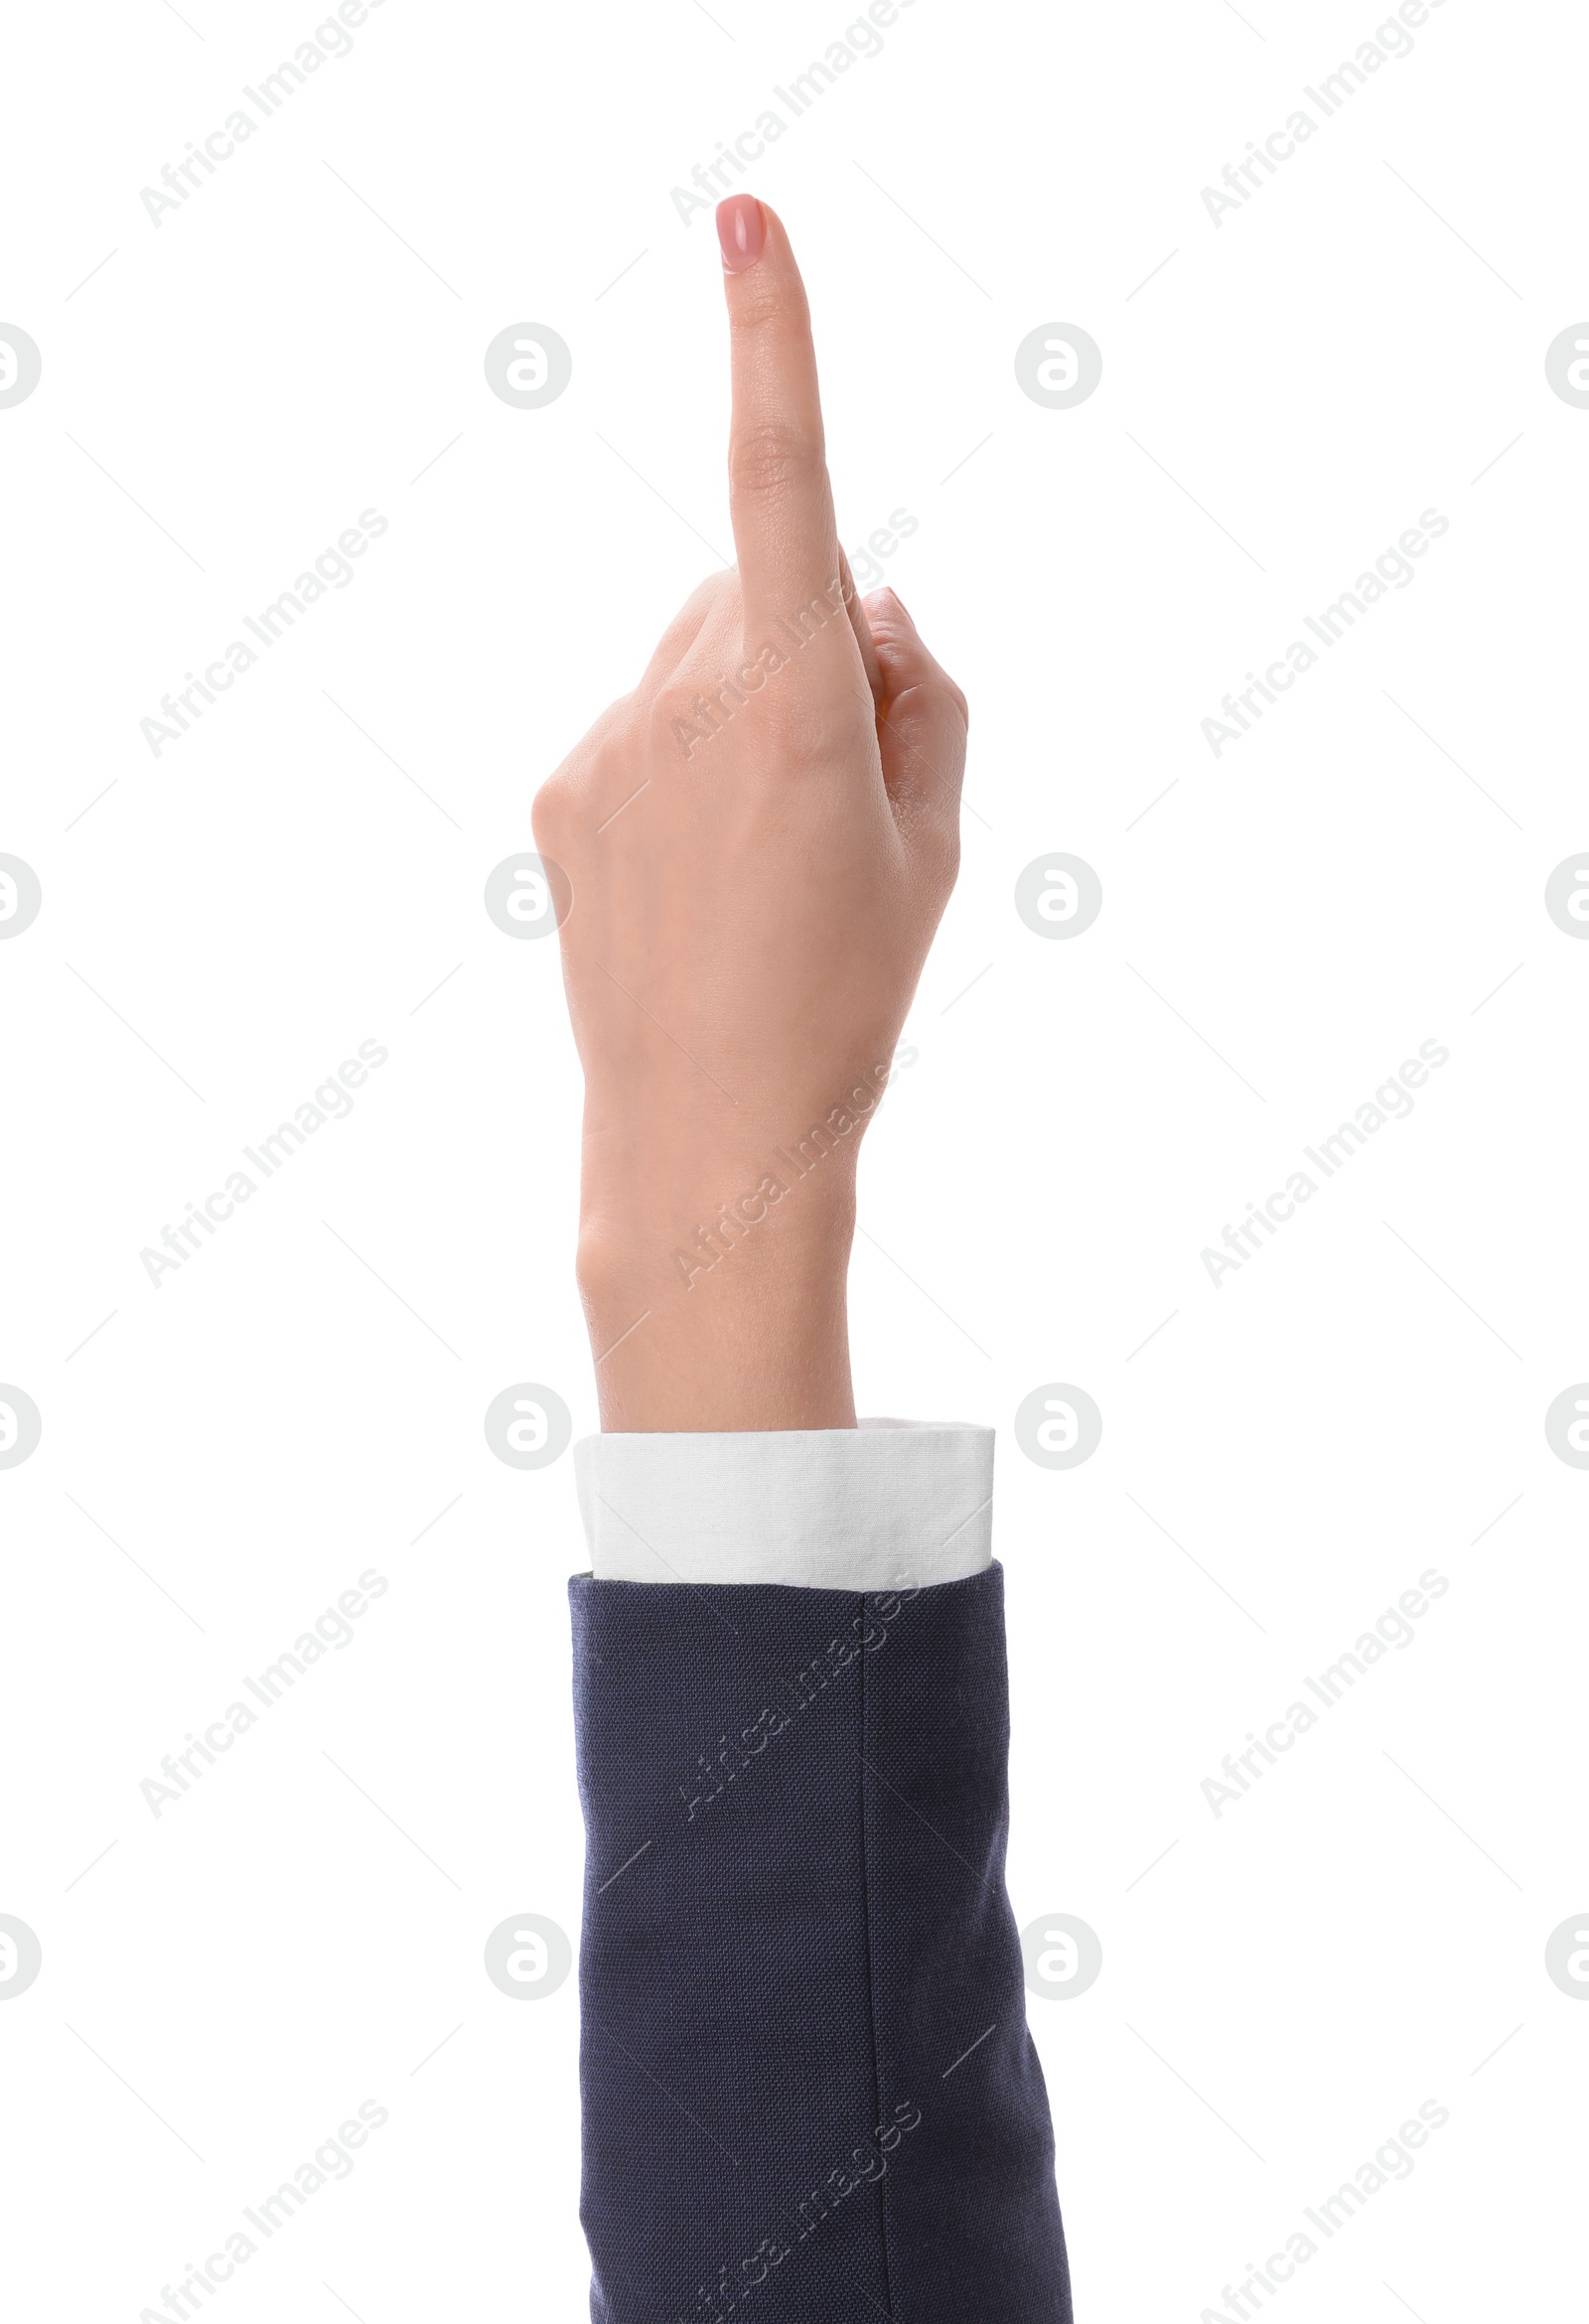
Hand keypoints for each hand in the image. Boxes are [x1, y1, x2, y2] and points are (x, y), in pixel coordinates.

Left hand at [532, 195, 967, 1431]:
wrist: (709, 1138)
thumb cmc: (848, 996)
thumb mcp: (938, 840)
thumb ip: (918, 687)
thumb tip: (858, 599)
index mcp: (793, 703)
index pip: (783, 484)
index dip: (772, 344)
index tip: (748, 223)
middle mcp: (681, 699)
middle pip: (754, 581)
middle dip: (805, 638)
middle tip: (840, 784)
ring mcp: (604, 743)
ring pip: (691, 648)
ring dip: (739, 698)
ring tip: (765, 849)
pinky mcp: (557, 790)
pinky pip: (636, 719)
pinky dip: (677, 756)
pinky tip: (701, 871)